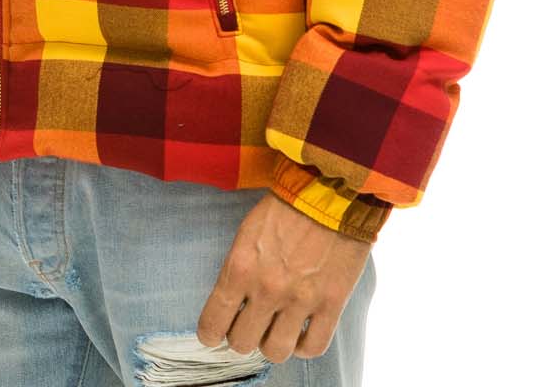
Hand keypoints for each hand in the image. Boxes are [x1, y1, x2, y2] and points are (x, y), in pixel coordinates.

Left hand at [195, 192, 371, 363]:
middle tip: (250, 324)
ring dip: (273, 343)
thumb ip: (238, 270)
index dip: (211, 334)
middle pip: (242, 343)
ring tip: (277, 328)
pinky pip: (313, 347)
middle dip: (243, 336)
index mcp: (241, 266)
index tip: (216, 333)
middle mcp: (268, 288)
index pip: (212, 323)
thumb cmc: (287, 206)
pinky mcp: (332, 303)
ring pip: (276, 352)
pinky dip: (305, 345)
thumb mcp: (248, 232)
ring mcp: (301, 299)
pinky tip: (302, 330)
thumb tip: (231, 304)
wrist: (332, 190)